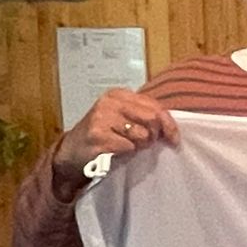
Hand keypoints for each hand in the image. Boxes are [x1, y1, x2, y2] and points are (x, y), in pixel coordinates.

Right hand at [51, 88, 179, 194]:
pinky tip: (116, 150)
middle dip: (154, 135)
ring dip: (140, 145)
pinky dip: (127, 153)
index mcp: (119, 94)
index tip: (173, 139)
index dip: (169, 124)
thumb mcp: (123, 118)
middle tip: (144, 142)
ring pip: (142, 134)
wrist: (72, 151)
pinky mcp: (98, 136)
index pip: (156, 106)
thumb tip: (172, 129)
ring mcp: (102, 118)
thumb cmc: (103, 135)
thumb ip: (145, 117)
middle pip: (152, 119)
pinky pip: (129, 147)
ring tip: (127, 145)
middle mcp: (110, 103)